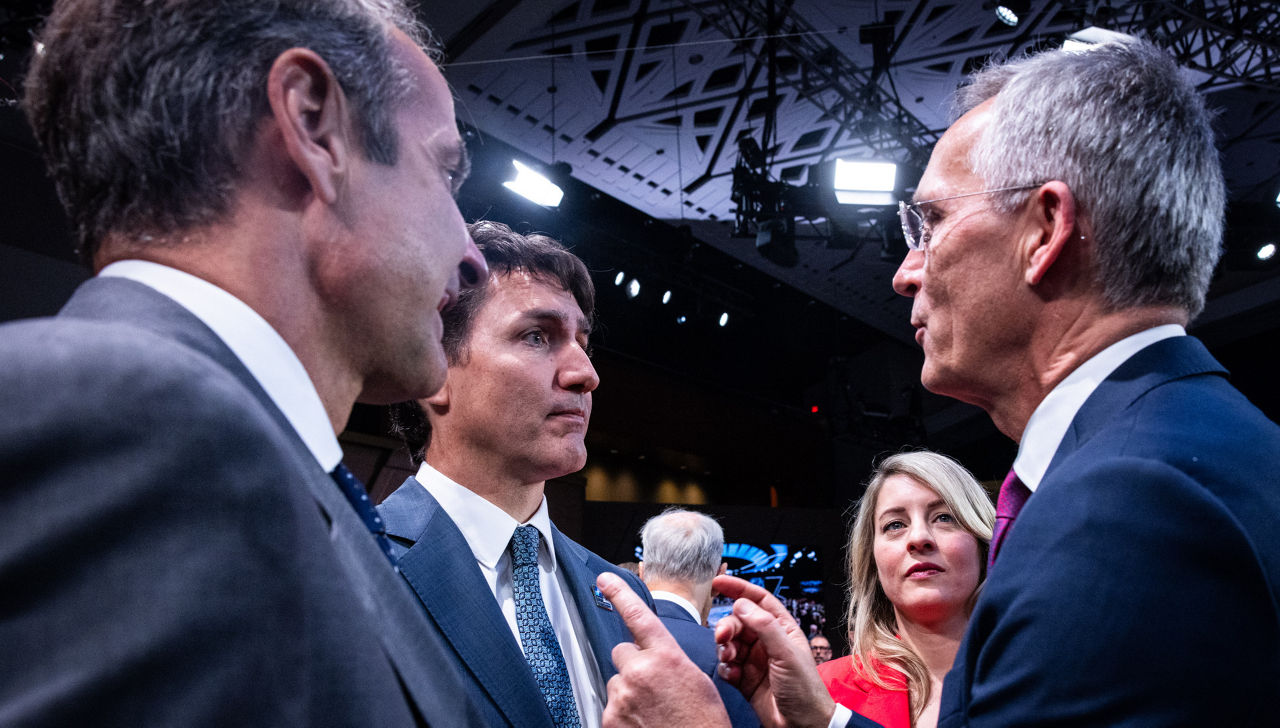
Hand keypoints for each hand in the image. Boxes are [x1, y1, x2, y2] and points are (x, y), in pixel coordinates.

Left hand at [597, 572, 730, 727]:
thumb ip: (670, 662)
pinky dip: (622, 716)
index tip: (604, 580)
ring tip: (652, 712)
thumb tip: (655, 659)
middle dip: (633, 665)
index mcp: (666, 657)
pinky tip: (643, 724)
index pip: (638, 616)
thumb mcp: (697, 682)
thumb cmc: (703, 723)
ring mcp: (622, 696)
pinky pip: (611, 707)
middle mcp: (640, 671)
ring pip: (617, 683)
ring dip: (629, 693)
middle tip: (652, 687)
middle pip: (623, 653)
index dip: (619, 593)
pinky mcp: (609, 719)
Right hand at [713, 575, 835, 727]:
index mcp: (782, 628)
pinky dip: (724, 668)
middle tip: (723, 637)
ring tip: (730, 659)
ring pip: (729, 642)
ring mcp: (754, 659)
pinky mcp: (744, 678)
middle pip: (738, 621)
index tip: (718, 583)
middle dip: (727, 627)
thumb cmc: (804, 689)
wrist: (801, 726)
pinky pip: (726, 665)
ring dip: (725, 648)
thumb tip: (741, 604)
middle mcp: (766, 641)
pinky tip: (732, 675)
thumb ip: (764, 626)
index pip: (758, 600)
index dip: (738, 588)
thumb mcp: (787, 653)